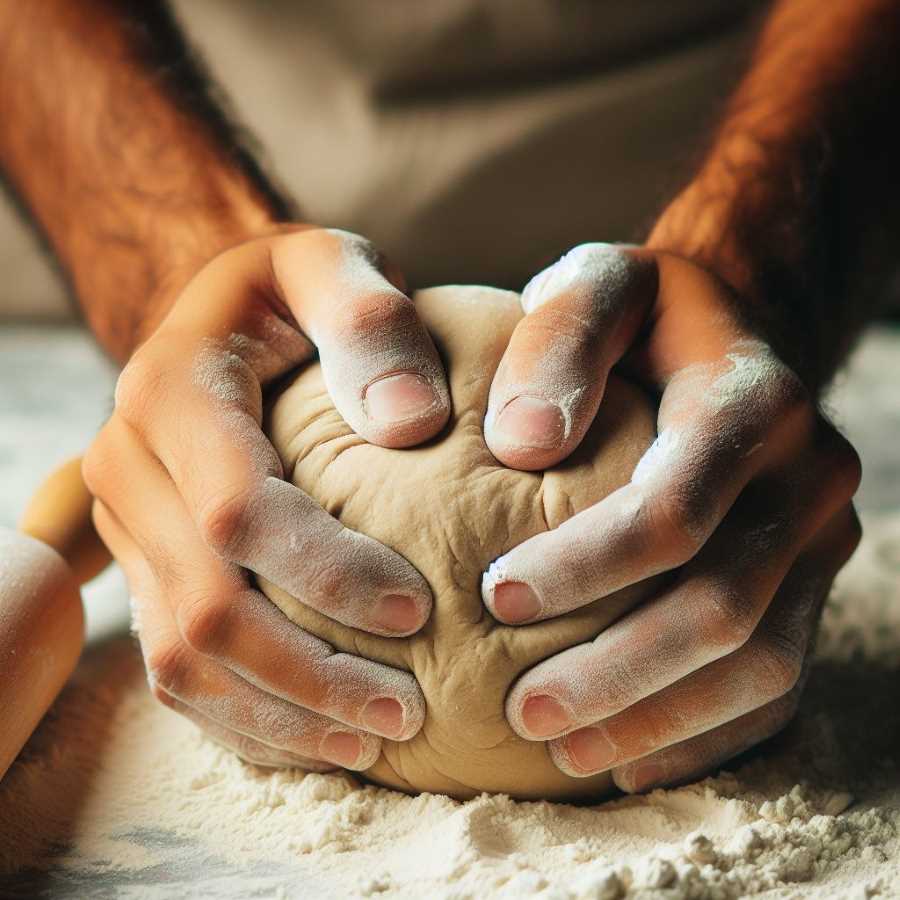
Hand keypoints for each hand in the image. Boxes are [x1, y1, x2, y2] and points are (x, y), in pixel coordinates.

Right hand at [84, 227, 450, 770]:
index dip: (328, 573)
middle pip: (209, 607)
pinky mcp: (147, 564)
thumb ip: (367, 320)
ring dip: (279, 714)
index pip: (240, 513)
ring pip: (184, 658)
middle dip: (312, 674)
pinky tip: (314, 734)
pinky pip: (176, 665)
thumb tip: (409, 422)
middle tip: (410, 710)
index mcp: (173, 393)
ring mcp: (132, 527)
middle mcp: (133, 468)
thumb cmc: (294, 291)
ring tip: (372, 742)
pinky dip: (243, 716)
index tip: (419, 609)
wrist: (227, 313)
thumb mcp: (331, 266)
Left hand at [480, 243, 860, 790]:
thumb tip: (522, 444)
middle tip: (522, 711)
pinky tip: (629, 758)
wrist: (724, 335)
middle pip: (725, 607)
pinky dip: (707, 733)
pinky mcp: (810, 583)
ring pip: (761, 663)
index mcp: (756, 401)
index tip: (494, 596)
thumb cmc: (641, 315)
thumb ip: (561, 339)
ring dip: (660, 719)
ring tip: (563, 751)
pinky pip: (780, 685)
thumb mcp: (596, 285)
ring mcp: (819, 540)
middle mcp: (807, 476)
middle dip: (620, 671)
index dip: (588, 565)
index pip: (676, 509)